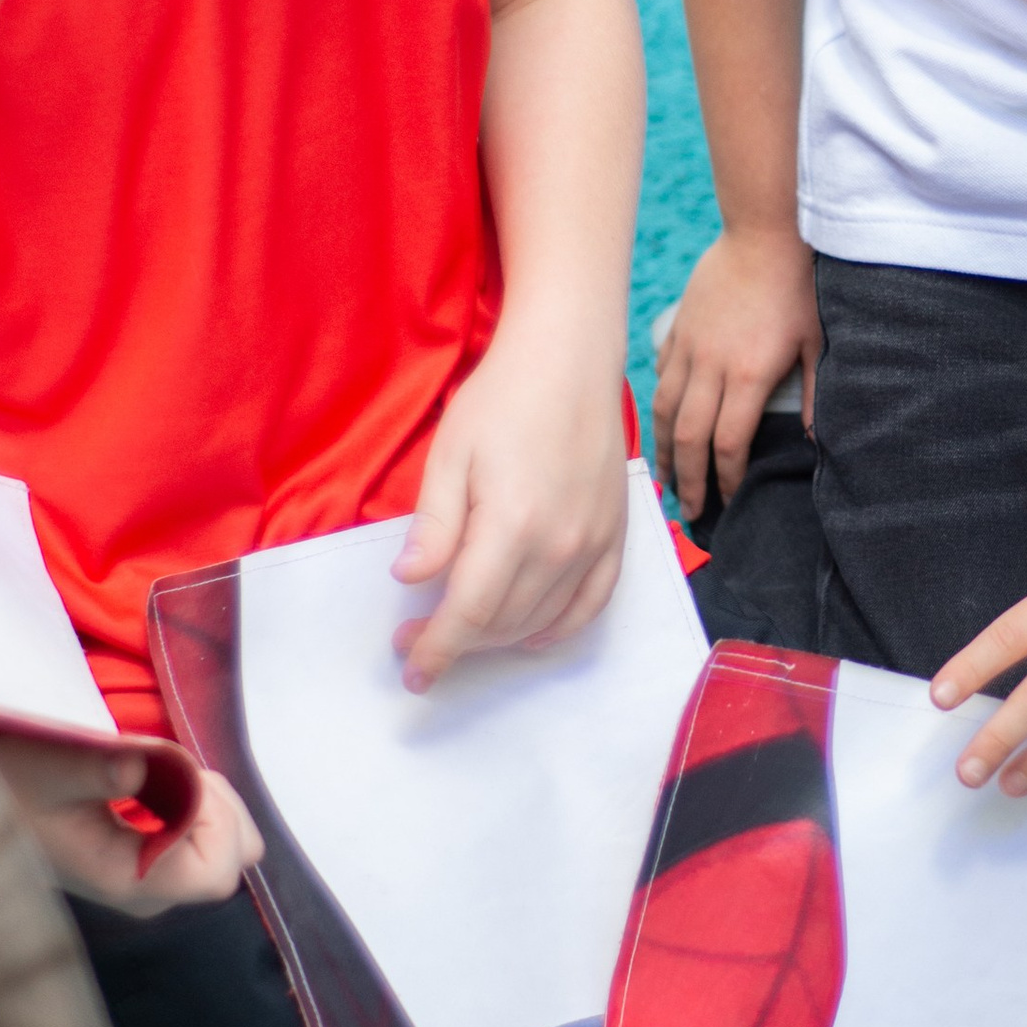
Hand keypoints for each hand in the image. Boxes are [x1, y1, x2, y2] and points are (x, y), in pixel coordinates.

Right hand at [0, 733, 260, 915]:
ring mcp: (151, 883)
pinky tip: (156, 781)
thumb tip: (138, 766)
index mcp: (128, 880)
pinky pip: (204, 840)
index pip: (219, 872)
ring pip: (224, 849)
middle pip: (231, 860)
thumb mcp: (47, 765)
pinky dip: (197, 804)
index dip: (218, 817)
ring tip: (158, 769)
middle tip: (172, 764)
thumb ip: (99, 767)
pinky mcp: (150, 866)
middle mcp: (147, 893)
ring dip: (208, 800)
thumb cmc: (10, 782)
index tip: (182, 772)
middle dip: (219, 804)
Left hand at [396, 330, 628, 688]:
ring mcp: (594, 542)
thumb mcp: (449, 456)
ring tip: (462, 632)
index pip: (468, 613)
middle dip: (457, 644)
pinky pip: (592, 604)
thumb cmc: (502, 397)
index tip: (412, 670)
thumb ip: (434, 526)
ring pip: (543, 621)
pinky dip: (560, 628)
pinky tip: (530, 635)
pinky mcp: (616, 534)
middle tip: (416, 638)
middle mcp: (560, 545)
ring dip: (499, 640)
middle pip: (503, 624)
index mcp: (512, 526)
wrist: (570, 357)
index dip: (437, 648)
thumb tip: (410, 580)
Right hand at [654, 226, 818, 519]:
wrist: (763, 231)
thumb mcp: (817, 341)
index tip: (729, 497)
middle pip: (690, 437)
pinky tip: (664, 423)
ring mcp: (689, 346)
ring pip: (666, 410)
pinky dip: (660, 406)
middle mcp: (711, 366)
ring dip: (665, 449)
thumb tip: (813, 441)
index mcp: (748, 375)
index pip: (727, 442)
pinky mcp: (679, 329)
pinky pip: (660, 376)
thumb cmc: (797, 285)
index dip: (725, 477)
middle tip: (689, 508)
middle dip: (688, 478)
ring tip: (668, 477)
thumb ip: (817, 394)